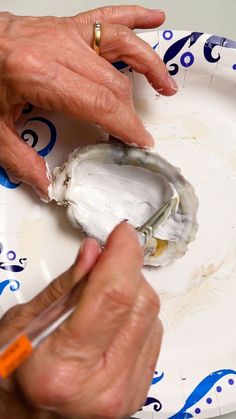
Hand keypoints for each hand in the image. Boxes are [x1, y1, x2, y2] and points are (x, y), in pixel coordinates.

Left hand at [0, 6, 176, 197]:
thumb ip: (20, 159)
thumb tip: (46, 185)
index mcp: (39, 73)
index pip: (99, 102)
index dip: (125, 124)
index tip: (140, 141)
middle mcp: (56, 47)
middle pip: (112, 81)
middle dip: (131, 112)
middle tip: (138, 134)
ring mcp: (64, 32)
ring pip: (121, 45)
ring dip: (149, 65)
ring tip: (166, 86)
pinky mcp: (65, 25)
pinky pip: (106, 18)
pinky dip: (134, 17)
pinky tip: (154, 20)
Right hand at [0, 223, 161, 418]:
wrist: (22, 418)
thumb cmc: (13, 374)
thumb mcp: (22, 323)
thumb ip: (65, 287)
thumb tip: (95, 253)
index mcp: (64, 368)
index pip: (113, 296)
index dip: (123, 256)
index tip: (123, 234)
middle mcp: (102, 387)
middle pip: (140, 303)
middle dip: (124, 272)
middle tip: (101, 267)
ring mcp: (124, 393)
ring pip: (152, 316)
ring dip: (131, 294)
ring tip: (97, 303)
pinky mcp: (137, 391)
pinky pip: (152, 334)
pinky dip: (135, 317)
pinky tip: (109, 322)